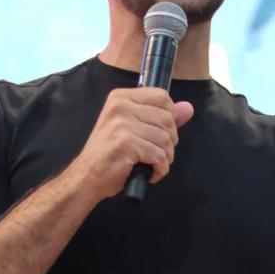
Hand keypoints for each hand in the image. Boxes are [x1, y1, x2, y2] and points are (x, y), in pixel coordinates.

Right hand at [74, 87, 194, 197]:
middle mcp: (120, 107)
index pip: (161, 96)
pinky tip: (151, 173)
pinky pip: (159, 155)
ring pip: (165, 139)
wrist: (87, 177)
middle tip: (157, 153)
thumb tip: (188, 108)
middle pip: (167, 118)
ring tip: (153, 164)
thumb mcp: (133, 129)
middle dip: (170, 141)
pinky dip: (160, 169)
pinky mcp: (126, 144)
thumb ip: (161, 117)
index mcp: (121, 98)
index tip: (161, 133)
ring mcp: (122, 124)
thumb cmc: (109, 154)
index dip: (170, 116)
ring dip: (165, 157)